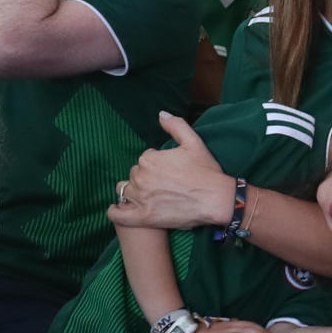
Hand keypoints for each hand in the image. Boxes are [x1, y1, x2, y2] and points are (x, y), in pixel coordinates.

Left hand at [108, 111, 233, 229]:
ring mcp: (140, 199)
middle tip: (163, 186)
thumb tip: (161, 114)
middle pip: (134, 175)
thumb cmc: (205, 171)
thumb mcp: (193, 142)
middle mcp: (140, 177)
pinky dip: (116, 212)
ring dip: (133, 193)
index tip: (168, 172)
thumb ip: (175, 125)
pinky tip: (118, 210)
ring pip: (126, 192)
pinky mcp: (144, 217)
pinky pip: (119, 215)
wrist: (215, 199)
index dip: (156, 165)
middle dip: (145, 179)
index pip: (144, 160)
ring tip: (147, 198)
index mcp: (148, 159)